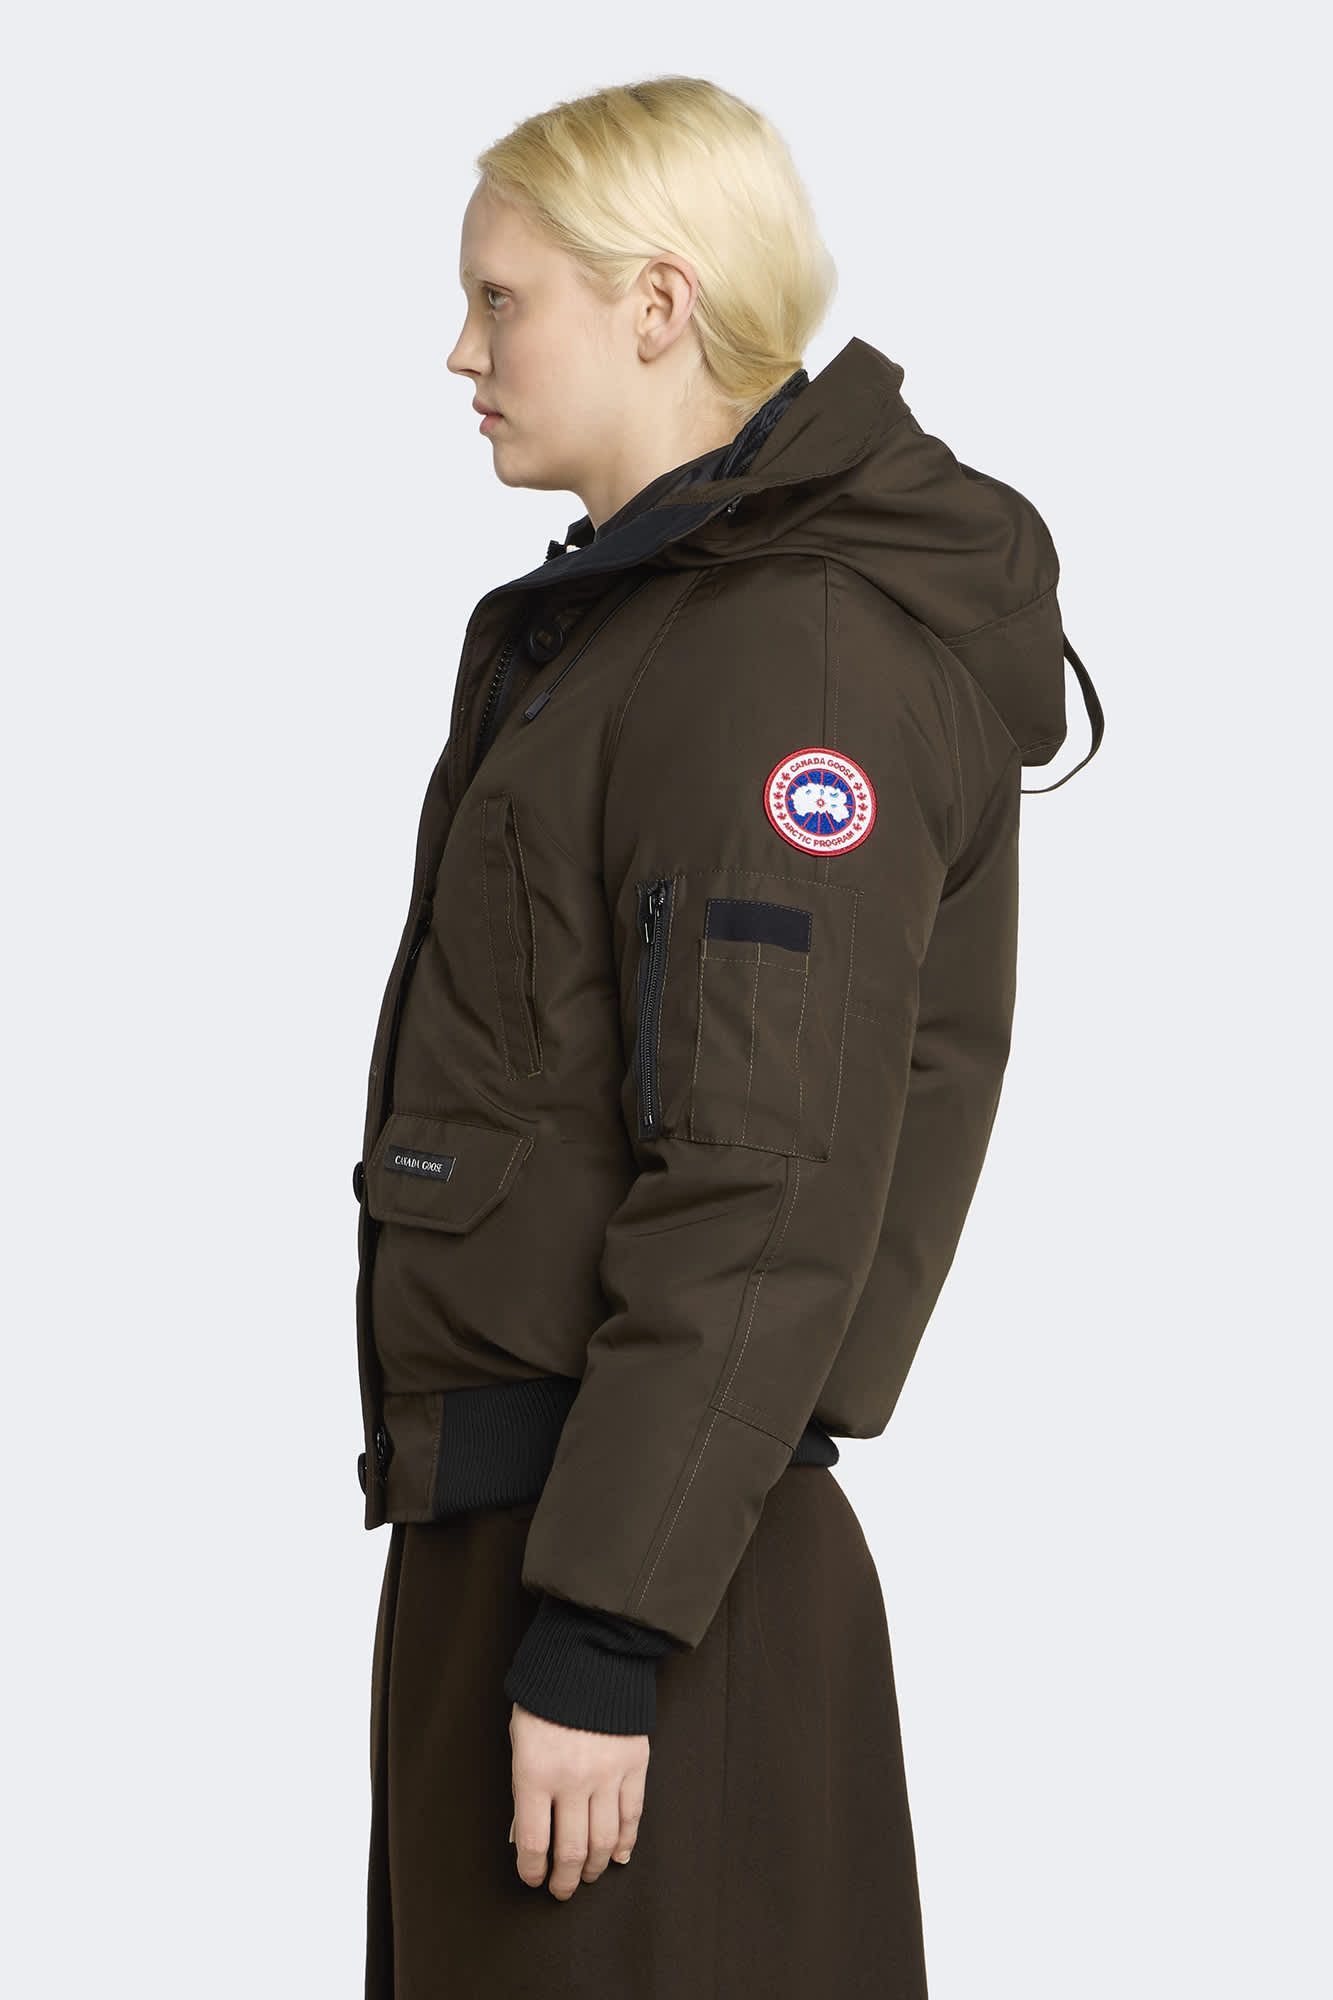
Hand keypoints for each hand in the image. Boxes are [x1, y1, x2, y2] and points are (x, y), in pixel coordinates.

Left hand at [508, 1701, 649, 1897]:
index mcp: (534, 1772)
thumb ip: (521, 1789)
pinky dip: (626, 1842)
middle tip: (561, 1889)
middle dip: (564, 1880)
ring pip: (605, 1841)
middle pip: (571, 1851)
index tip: (533, 1879)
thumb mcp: (519, 1739)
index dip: (532, 1871)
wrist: (589, 1655)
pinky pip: (632, 1816)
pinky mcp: (635, 1764)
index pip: (533, 1843)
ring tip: (587, 1875)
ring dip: (595, 1867)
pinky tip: (619, 1856)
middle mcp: (572, 1779)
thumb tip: (523, 1838)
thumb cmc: (545, 1697)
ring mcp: (607, 1773)